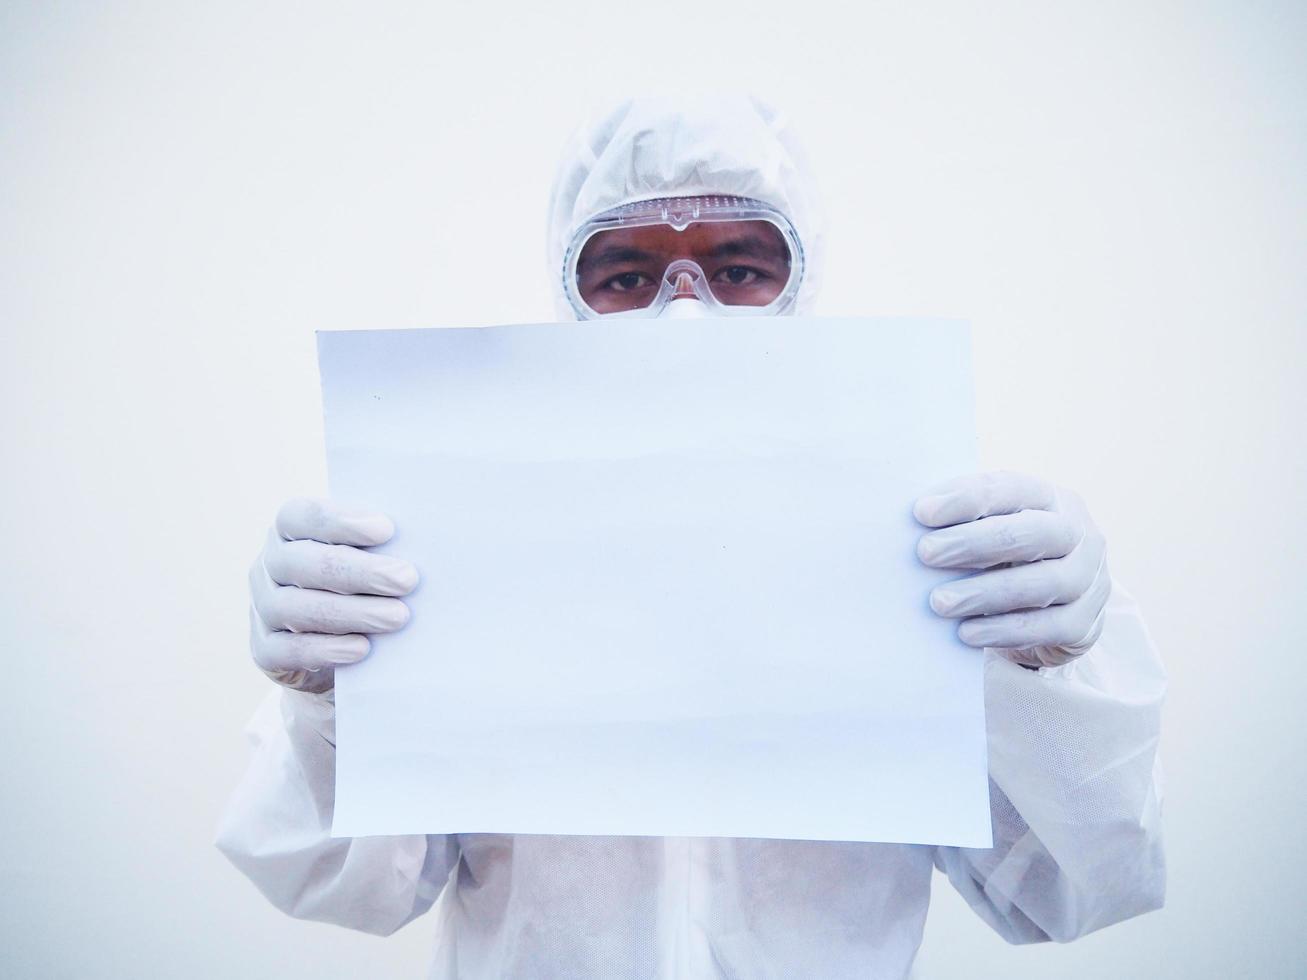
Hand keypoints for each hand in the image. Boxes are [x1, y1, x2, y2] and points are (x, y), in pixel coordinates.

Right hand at [248, 498, 417, 692]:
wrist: (333, 649)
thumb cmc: (359, 585)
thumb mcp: (365, 558)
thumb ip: (379, 546)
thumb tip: (421, 540)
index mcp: (289, 531)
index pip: (301, 515)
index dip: (340, 521)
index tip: (386, 530)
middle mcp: (268, 566)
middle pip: (305, 563)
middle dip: (360, 572)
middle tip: (406, 579)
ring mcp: (262, 608)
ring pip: (296, 608)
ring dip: (352, 612)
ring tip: (397, 617)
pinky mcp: (264, 651)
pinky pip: (288, 650)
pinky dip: (326, 649)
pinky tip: (362, 648)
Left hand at [914, 471, 1109, 668]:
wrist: (1048, 610)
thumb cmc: (1004, 558)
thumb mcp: (988, 530)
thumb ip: (961, 521)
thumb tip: (913, 519)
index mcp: (1050, 497)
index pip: (1010, 489)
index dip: (967, 500)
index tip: (921, 512)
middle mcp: (1078, 532)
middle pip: (1032, 533)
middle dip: (974, 543)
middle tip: (926, 553)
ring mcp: (1090, 577)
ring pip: (1043, 582)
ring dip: (985, 592)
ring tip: (939, 601)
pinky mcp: (1087, 621)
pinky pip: (1048, 627)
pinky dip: (1004, 630)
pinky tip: (966, 633)